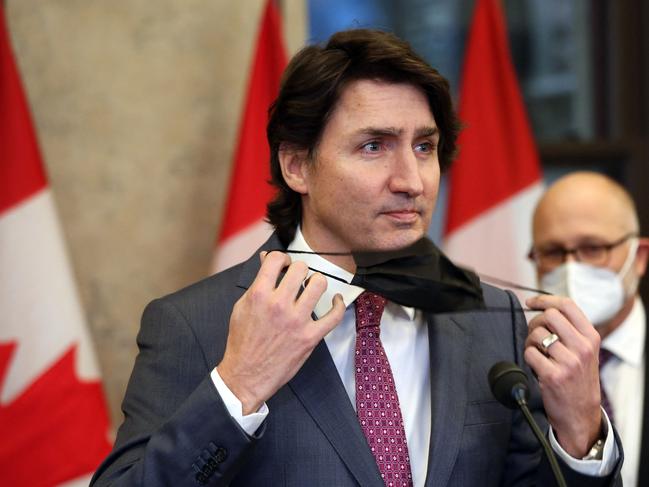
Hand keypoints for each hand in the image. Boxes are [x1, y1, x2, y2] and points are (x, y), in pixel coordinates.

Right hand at [217, 251, 344, 413]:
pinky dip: (338, 304)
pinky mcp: (310, 337)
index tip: (284, 266)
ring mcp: (297, 321)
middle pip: (301, 269)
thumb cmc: (242, 341)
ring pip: (319, 284)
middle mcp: (279, 304)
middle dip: (300, 270)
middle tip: (298, 279)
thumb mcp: (242, 307)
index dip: (283, 258)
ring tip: (312, 288)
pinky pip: (334, 315)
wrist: (246, 376)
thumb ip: (257, 282)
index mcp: (259, 295)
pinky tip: (335, 300)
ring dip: (317, 283)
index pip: (277, 259)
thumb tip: (267, 259)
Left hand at [524, 295, 602, 457]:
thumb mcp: (585, 351)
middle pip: (549, 315)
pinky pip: (530, 353)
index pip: (567, 305)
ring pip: (537, 333)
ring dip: (530, 341)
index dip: (545, 299)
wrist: (580, 414)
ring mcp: (569, 362)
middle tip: (534, 333)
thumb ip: (571, 330)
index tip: (531, 302)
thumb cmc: (578, 379)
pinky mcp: (553, 375)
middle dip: (535, 321)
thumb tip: (544, 308)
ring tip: (537, 353)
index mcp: (591, 337)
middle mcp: (583, 347)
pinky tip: (536, 365)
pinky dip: (528, 357)